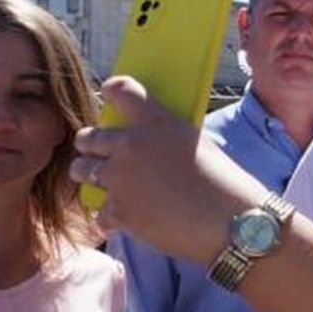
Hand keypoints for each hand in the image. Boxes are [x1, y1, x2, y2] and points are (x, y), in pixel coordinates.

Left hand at [71, 77, 267, 266]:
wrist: (232, 222)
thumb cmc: (223, 183)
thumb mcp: (196, 143)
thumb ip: (165, 138)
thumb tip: (146, 145)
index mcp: (156, 121)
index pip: (120, 89)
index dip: (112, 91)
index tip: (110, 96)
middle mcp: (131, 145)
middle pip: (88, 136)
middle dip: (90, 144)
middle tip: (98, 153)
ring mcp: (120, 178)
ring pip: (81, 171)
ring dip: (90, 176)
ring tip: (105, 184)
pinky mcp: (119, 210)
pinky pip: (99, 211)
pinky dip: (112, 216)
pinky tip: (126, 219)